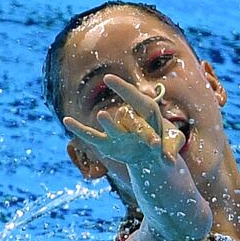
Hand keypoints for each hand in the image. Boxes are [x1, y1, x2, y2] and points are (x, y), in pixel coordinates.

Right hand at [62, 73, 185, 170]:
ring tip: (103, 116)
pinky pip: (92, 136)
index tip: (107, 78)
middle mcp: (130, 116)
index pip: (134, 96)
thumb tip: (169, 162)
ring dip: (109, 123)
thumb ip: (170, 151)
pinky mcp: (107, 143)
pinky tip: (66, 121)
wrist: (153, 152)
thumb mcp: (173, 143)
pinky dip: (80, 130)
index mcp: (147, 109)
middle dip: (136, 125)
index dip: (121, 88)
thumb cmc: (166, 142)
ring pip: (111, 125)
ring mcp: (117, 129)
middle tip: (137, 131)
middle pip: (128, 116)